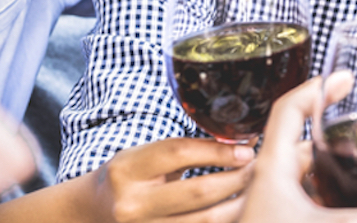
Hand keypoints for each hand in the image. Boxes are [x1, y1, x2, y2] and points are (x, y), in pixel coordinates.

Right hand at [87, 136, 254, 222]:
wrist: (96, 210)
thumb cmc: (130, 175)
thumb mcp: (147, 154)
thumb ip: (189, 149)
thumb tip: (242, 142)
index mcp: (128, 170)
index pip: (180, 153)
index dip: (219, 151)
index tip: (247, 150)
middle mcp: (132, 204)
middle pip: (198, 192)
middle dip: (237, 179)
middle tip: (260, 169)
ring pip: (204, 220)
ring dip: (237, 204)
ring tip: (256, 190)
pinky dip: (223, 221)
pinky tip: (238, 210)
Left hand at [245, 78, 356, 222]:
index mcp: (271, 173)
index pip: (289, 111)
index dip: (318, 87)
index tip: (346, 79)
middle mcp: (269, 190)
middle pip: (305, 149)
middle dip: (339, 141)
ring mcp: (275, 214)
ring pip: (309, 184)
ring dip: (338, 176)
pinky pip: (310, 210)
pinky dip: (333, 204)